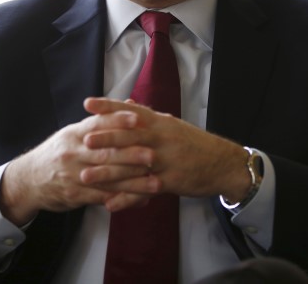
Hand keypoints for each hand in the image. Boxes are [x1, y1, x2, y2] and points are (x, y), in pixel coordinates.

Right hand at [0, 107, 160, 225]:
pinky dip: (123, 199)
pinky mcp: (75, 194)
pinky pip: (102, 197)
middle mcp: (73, 153)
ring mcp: (73, 175)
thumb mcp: (73, 133)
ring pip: (107, 178)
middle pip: (105, 152)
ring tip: (155, 183)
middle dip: (131, 155)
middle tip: (153, 155)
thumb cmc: (58, 153)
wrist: (28, 180)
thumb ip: (102, 121)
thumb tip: (132, 104)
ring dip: (133, 182)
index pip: (97, 124)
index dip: (117, 120)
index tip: (138, 118)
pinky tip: (140, 200)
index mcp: (73, 134)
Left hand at [81, 97, 251, 211]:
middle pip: (131, 135)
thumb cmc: (193, 144)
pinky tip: (109, 204)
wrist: (223, 164)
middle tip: (84, 140)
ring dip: (108, 173)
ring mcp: (166, 160)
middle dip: (106, 138)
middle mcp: (162, 138)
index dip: (109, 106)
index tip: (87, 103)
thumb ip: (149, 118)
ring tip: (85, 177)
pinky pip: (144, 190)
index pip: (131, 110)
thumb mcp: (172, 126)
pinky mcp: (170, 181)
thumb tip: (128, 105)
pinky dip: (126, 198)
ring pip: (133, 166)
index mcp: (161, 122)